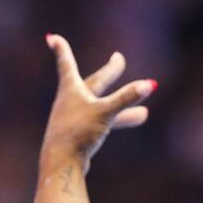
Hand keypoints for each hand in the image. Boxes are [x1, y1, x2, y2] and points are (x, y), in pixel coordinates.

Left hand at [39, 34, 155, 171]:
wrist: (61, 165)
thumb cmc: (78, 134)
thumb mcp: (105, 113)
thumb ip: (126, 98)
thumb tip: (150, 85)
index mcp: (71, 90)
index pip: (66, 63)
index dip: (61, 49)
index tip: (52, 38)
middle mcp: (70, 102)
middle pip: (93, 83)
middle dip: (108, 72)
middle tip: (118, 59)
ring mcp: (74, 119)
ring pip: (102, 107)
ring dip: (122, 107)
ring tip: (145, 114)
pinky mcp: (79, 136)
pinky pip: (102, 124)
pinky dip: (116, 122)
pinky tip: (128, 128)